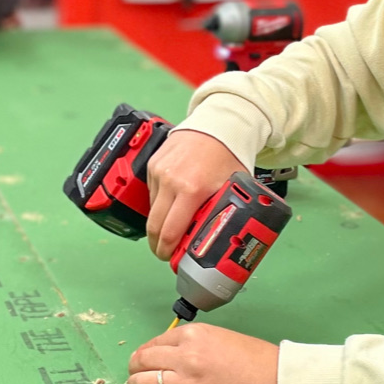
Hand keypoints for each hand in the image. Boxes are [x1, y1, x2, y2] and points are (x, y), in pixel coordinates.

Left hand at [124, 321, 279, 383]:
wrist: (273, 379)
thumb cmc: (249, 355)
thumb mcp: (215, 335)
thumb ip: (187, 341)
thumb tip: (162, 351)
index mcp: (192, 335)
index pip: (153, 343)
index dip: (143, 352)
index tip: (142, 358)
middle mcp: (186, 357)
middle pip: (142, 362)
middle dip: (133, 367)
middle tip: (133, 371)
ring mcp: (187, 383)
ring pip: (144, 383)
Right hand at [144, 127, 241, 259]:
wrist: (217, 125)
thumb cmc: (228, 156)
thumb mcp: (232, 189)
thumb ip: (222, 213)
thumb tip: (216, 240)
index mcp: (192, 190)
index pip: (171, 232)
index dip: (168, 251)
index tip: (170, 259)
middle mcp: (171, 181)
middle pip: (154, 226)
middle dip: (158, 245)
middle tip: (164, 253)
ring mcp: (158, 172)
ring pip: (151, 211)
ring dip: (158, 224)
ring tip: (170, 230)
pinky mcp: (152, 165)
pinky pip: (151, 194)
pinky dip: (158, 204)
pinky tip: (171, 206)